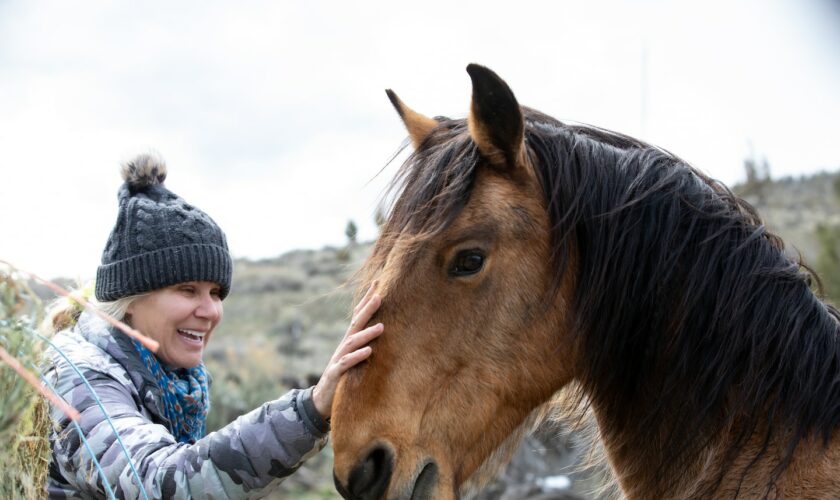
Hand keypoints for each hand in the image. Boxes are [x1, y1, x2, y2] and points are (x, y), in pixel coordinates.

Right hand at [312, 281, 382, 418]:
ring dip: (367, 334)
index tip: (377, 285)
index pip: (358, 317)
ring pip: (353, 342)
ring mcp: (339, 358)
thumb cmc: (343, 378)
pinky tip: (369, 351)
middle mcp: (344, 347)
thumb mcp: (354, 359)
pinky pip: (347, 363)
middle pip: (355, 324)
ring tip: (382, 326)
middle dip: (367, 309)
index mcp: (349, 342)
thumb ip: (364, 346)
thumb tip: (382, 331)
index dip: (366, 301)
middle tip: (380, 295)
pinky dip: (358, 357)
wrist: (322, 400)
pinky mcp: (336, 373)